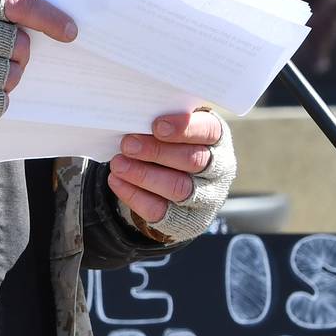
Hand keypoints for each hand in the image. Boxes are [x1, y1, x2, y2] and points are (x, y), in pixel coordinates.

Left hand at [108, 109, 234, 242]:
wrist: (169, 182)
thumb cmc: (169, 144)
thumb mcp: (171, 128)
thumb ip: (161, 121)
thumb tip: (132, 115)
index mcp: (217, 139)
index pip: (209, 131)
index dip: (184, 128)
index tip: (156, 126)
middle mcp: (219, 169)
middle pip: (193, 160)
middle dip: (156, 151)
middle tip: (128, 144)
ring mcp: (206, 197)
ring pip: (178, 188)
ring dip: (143, 175)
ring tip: (118, 163)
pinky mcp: (187, 220)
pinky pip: (160, 210)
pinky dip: (134, 195)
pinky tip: (116, 180)